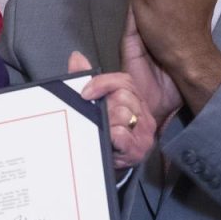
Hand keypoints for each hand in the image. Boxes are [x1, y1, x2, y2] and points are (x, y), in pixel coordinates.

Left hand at [69, 52, 155, 168]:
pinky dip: (111, 136)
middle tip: (98, 121)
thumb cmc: (101, 132)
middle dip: (105, 108)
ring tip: (103, 132)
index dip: (102, 84)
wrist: (106, 162)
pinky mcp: (138, 149)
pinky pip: (122, 134)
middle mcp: (143, 114)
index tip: (85, 93)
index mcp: (134, 99)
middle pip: (124, 97)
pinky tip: (107, 141)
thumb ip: (86, 79)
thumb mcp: (93, 104)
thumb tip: (76, 57)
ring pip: (123, 114)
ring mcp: (143, 132)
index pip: (124, 80)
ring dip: (107, 123)